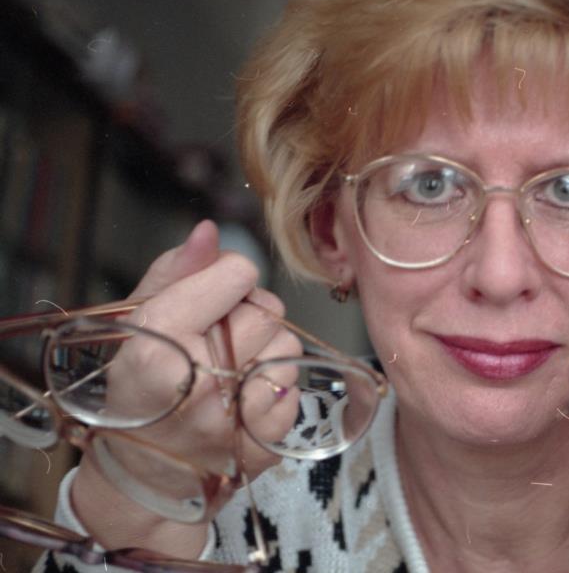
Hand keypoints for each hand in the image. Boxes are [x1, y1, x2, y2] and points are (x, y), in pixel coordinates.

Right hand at [70, 221, 300, 554]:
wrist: (143, 470)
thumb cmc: (142, 386)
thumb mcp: (140, 322)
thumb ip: (176, 272)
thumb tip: (210, 231)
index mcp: (161, 342)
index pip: (237, 275)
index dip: (229, 277)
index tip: (214, 294)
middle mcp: (200, 382)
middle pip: (268, 311)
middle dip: (251, 314)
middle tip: (222, 334)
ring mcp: (234, 418)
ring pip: (288, 346)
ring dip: (266, 349)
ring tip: (232, 367)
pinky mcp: (263, 442)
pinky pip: (295, 387)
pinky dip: (275, 386)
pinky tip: (244, 395)